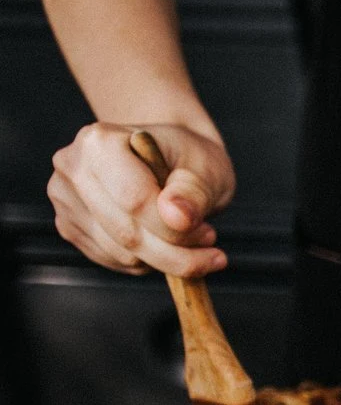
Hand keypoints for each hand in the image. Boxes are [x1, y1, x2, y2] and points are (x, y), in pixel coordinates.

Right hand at [47, 121, 232, 278]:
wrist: (168, 157)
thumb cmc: (187, 158)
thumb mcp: (205, 166)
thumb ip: (193, 192)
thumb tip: (178, 219)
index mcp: (100, 141)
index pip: (135, 200)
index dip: (175, 229)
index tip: (210, 236)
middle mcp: (73, 168)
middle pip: (126, 233)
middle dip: (176, 252)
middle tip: (210, 248)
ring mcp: (66, 199)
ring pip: (120, 253)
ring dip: (164, 260)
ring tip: (190, 241)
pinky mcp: (70, 226)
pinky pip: (112, 260)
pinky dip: (146, 262)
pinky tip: (163, 244)